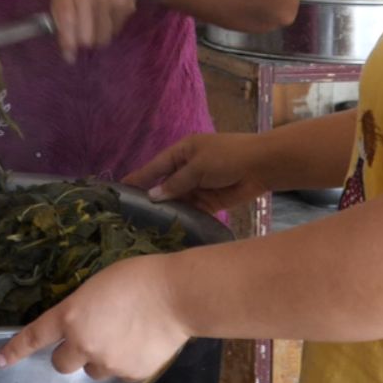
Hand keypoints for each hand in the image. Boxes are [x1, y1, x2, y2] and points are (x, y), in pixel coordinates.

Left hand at [0, 255, 187, 380]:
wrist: (176, 295)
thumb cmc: (139, 277)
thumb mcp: (98, 284)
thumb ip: (84, 307)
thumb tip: (85, 322)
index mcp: (71, 315)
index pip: (35, 336)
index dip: (15, 350)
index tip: (0, 362)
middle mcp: (83, 343)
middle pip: (61, 363)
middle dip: (71, 353)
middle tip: (90, 338)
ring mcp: (107, 362)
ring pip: (93, 369)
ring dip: (100, 358)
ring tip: (124, 335)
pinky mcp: (131, 374)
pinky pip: (120, 372)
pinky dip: (126, 361)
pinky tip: (142, 341)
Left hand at [49, 0, 141, 61]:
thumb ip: (60, 10)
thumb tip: (63, 44)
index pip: (65, 18)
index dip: (66, 41)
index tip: (68, 57)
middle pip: (85, 35)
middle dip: (84, 42)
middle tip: (85, 39)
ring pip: (101, 38)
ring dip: (98, 37)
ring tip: (98, 22)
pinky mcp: (124, 5)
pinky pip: (115, 31)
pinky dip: (111, 28)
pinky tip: (110, 13)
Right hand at [122, 132, 271, 215]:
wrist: (262, 167)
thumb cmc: (228, 157)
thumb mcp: (198, 166)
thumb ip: (176, 183)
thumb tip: (153, 196)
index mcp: (182, 153)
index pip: (155, 167)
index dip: (138, 178)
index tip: (120, 189)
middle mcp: (187, 169)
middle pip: (164, 185)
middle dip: (152, 199)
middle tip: (130, 215)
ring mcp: (198, 186)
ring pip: (178, 200)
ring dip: (168, 211)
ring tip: (148, 227)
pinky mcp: (209, 201)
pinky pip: (192, 210)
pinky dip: (184, 218)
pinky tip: (172, 229)